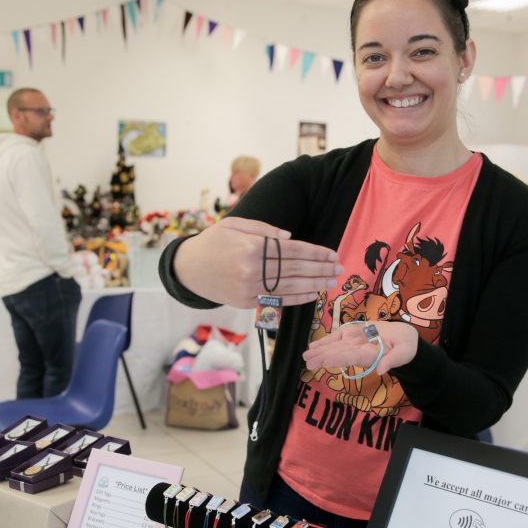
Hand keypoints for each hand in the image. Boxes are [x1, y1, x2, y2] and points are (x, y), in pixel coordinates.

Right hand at [173, 216, 342, 308]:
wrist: (188, 268)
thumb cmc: (213, 242)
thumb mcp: (235, 225)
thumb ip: (264, 228)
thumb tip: (291, 237)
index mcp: (252, 246)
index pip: (292, 250)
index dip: (314, 253)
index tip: (331, 253)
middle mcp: (252, 269)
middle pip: (295, 269)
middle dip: (320, 268)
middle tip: (339, 268)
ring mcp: (249, 288)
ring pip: (290, 287)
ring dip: (315, 284)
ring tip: (332, 281)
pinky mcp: (246, 302)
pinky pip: (277, 301)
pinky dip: (297, 299)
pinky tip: (313, 294)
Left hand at [303, 321, 417, 375]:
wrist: (404, 338)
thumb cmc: (406, 346)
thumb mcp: (405, 352)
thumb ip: (393, 361)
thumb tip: (381, 370)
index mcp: (370, 355)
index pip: (351, 357)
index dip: (337, 358)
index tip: (323, 361)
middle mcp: (358, 350)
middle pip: (338, 354)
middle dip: (322, 357)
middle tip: (307, 362)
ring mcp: (354, 342)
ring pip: (334, 347)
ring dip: (320, 351)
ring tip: (306, 356)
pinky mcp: (353, 334)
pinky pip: (337, 338)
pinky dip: (325, 342)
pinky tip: (313, 347)